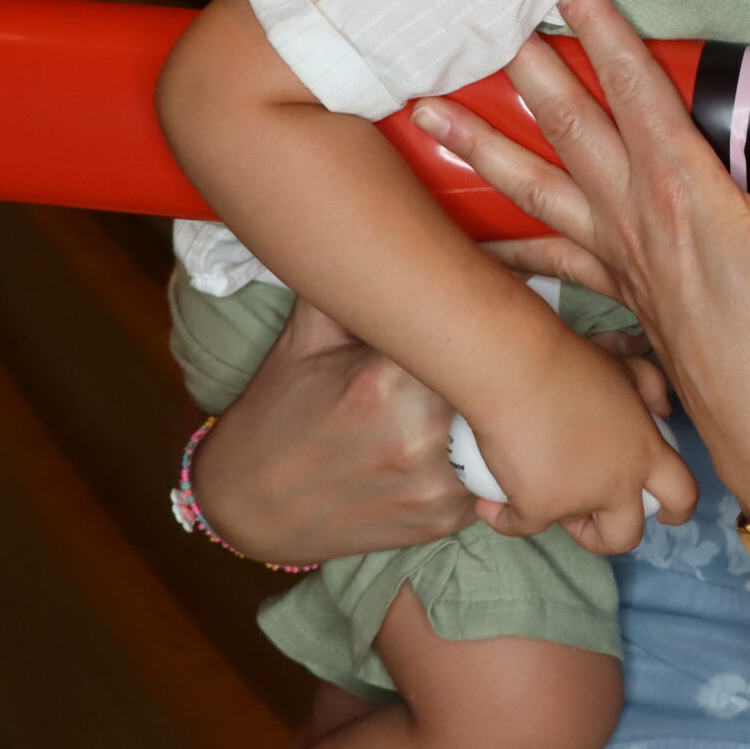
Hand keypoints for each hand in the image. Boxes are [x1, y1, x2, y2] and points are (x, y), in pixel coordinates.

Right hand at [191, 299, 473, 565]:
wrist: (249, 504)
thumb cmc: (281, 407)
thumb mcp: (310, 331)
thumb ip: (359, 282)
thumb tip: (407, 228)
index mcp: (384, 379)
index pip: (468, 330)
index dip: (480, 315)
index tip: (479, 306)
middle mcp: (417, 436)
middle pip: (496, 380)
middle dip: (492, 361)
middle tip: (485, 346)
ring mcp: (435, 486)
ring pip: (501, 430)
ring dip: (493, 409)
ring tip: (473, 392)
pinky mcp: (445, 520)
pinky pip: (491, 476)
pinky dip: (482, 455)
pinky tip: (454, 438)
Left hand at [410, 0, 749, 532]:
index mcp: (685, 194)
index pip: (636, 95)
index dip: (604, 35)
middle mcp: (638, 219)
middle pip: (570, 128)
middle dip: (525, 68)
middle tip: (476, 18)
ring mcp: (621, 258)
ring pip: (537, 187)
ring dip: (481, 144)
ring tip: (425, 110)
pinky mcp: (621, 295)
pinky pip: (547, 261)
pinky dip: (503, 241)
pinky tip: (464, 235)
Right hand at [466, 337, 697, 550]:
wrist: (518, 369)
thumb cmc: (570, 362)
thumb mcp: (625, 368)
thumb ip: (651, 387)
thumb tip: (662, 411)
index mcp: (646, 451)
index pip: (681, 495)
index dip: (677, 511)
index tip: (666, 516)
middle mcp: (619, 483)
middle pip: (626, 534)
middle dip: (610, 533)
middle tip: (589, 514)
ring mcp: (578, 500)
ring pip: (569, 529)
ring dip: (558, 519)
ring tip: (538, 491)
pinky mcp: (537, 507)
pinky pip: (518, 525)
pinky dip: (502, 516)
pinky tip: (490, 503)